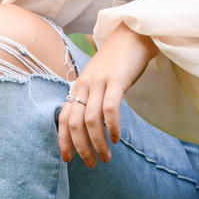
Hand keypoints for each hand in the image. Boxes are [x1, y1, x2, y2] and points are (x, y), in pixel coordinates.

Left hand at [57, 25, 156, 166]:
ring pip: (91, 120)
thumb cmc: (119, 60)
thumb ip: (92, 97)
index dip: (64, 140)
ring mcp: (100, 81)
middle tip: (92, 164)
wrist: (134, 34)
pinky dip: (112, 127)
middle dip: (81, 148)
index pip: (64, 117)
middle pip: (75, 123)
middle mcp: (85, 84)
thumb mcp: (99, 78)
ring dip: (98, 143)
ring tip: (106, 157)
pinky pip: (110, 109)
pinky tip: (117, 138)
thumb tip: (90, 125)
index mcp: (79, 85)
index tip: (68, 159)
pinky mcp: (116, 79)